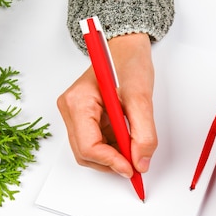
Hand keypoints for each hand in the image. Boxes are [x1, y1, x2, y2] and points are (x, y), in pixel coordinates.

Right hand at [57, 33, 156, 177]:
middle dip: (111, 161)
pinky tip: (126, 138)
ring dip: (113, 156)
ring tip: (133, 146)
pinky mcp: (83, 118)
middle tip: (136, 162)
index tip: (132, 168)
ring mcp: (75, 114)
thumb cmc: (129, 62)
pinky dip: (112, 148)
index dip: (111, 162)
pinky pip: (95, 143)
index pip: (88, 146)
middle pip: (86, 153)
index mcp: (78, 102)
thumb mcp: (142, 98)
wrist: (126, 48)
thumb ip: (144, 134)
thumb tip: (140, 162)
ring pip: (90, 152)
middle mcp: (71, 109)